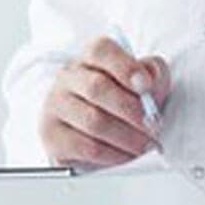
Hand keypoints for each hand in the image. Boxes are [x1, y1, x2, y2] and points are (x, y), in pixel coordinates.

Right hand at [40, 35, 170, 167]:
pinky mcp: (52, 135)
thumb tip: (151, 79)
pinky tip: (127, 154)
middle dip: (131, 109)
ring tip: (145, 144)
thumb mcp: (142, 76)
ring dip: (126, 136)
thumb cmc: (122, 94)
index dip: (125, 67)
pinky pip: (85, 147)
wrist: (96, 127)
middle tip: (152, 124)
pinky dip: (112, 153)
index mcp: (90, 56)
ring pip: (93, 121)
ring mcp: (56, 105)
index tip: (146, 86)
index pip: (101, 50)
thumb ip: (152, 71)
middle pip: (97, 88)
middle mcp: (68, 76)